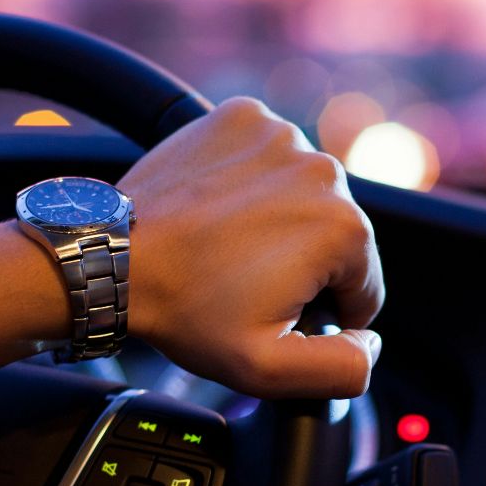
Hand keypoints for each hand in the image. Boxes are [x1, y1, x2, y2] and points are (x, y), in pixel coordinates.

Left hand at [0, 97, 383, 397]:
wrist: (113, 257)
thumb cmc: (185, 310)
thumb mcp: (269, 369)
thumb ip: (343, 368)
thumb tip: (372, 342)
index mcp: (344, 229)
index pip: (364, 285)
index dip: (324, 312)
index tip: (275, 312)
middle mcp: (323, 169)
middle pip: (336, 234)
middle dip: (302, 263)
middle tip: (243, 283)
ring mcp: (281, 134)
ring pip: (303, 193)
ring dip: (279, 219)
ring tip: (227, 246)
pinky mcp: (243, 116)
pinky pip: (268, 155)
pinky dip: (252, 179)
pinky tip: (219, 209)